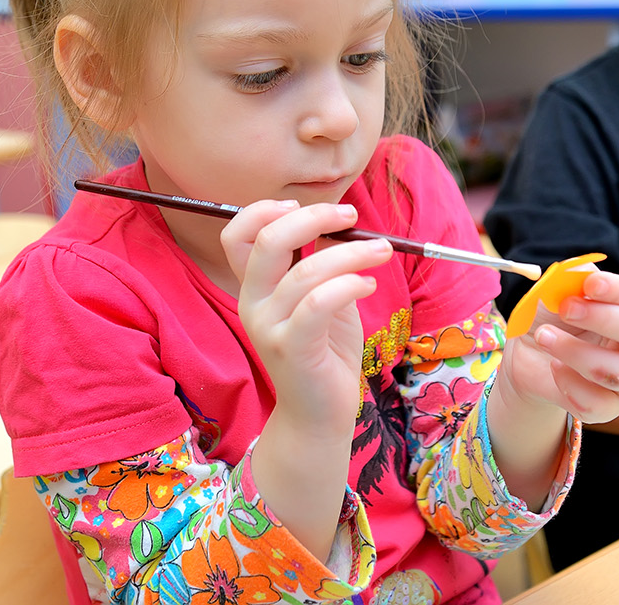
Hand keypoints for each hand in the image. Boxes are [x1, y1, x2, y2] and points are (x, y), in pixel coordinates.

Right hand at [221, 200, 387, 437]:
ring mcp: (268, 328)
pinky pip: (317, 304)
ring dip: (351, 252)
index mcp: (255, 286)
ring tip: (382, 251)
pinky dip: (348, 285)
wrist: (319, 413)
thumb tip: (336, 219)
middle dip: (313, 217)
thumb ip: (318, 262)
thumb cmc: (325, 349)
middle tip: (351, 216)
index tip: (303, 205)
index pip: (236, 234)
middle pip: (266, 240)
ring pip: (305, 272)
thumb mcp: (319, 296)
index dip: (263, 210)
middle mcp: (252, 303)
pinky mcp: (292, 350)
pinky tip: (368, 285)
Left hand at [497, 267, 618, 424]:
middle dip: (602, 318)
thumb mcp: (557, 291)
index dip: (618, 289)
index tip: (590, 284)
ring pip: (617, 371)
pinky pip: (596, 403)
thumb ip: (570, 278)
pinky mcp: (610, 407)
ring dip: (574, 351)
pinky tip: (554, 368)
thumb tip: (578, 272)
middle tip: (565, 308)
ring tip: (544, 336)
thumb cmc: (554, 317)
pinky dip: (569, 384)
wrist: (532, 356)